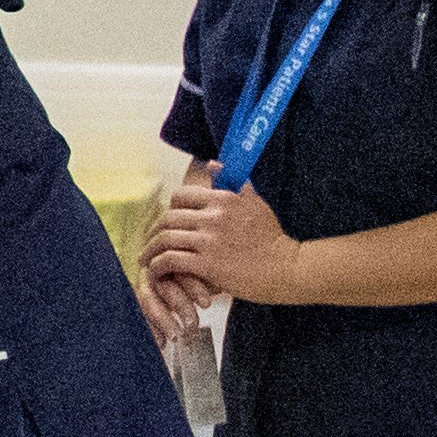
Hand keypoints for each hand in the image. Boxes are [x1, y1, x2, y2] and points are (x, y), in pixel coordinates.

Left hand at [147, 181, 306, 308]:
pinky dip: (157, 267)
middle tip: (150, 243)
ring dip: (150, 251)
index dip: (169, 209)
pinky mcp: (208, 264)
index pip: (180, 196)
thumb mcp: (255, 204)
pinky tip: (157, 273)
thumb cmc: (272, 238)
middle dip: (153, 232)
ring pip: (164, 239)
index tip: (165, 222)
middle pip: (168, 218)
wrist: (289, 269)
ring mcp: (210, 240)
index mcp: (224, 199)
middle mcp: (215, 216)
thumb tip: (214, 163)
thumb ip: (234, 184)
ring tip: (147, 261)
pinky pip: (170, 261)